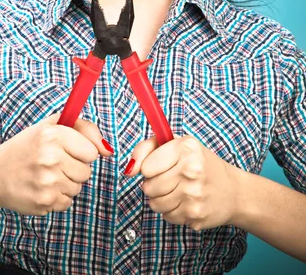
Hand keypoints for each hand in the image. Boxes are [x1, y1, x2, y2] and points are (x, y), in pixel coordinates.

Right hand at [0, 112, 112, 215]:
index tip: (66, 151)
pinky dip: (57, 197)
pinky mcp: (44, 202)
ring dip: (66, 183)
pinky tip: (41, 188)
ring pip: (78, 188)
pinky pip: (67, 202)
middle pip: (87, 172)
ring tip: (45, 176)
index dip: (81, 152)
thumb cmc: (26, 147)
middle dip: (74, 169)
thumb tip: (109, 150)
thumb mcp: (50, 126)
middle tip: (53, 164)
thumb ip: (83, 128)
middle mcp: (50, 158)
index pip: (92, 152)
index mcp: (53, 135)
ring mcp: (47, 182)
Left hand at [125, 134, 239, 229]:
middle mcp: (191, 171)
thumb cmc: (200, 164)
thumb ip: (147, 149)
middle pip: (148, 187)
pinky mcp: (195, 216)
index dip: (149, 167)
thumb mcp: (177, 145)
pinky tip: (185, 202)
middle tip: (169, 179)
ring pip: (154, 204)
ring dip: (161, 198)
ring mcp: (194, 196)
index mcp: (186, 148)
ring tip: (177, 190)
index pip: (146, 167)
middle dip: (154, 184)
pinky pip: (167, 216)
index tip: (159, 166)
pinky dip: (172, 210)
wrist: (233, 191)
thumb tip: (129, 169)